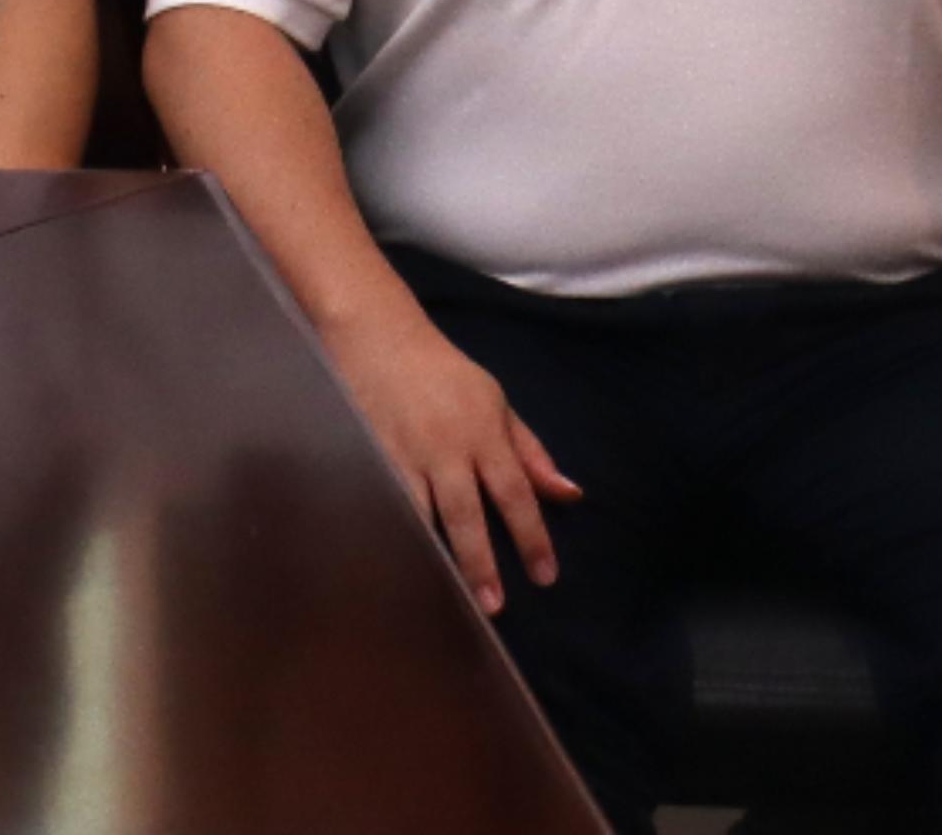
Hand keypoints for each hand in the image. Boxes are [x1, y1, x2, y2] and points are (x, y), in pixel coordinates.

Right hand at [322, 305, 578, 613]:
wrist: (378, 335)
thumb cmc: (445, 373)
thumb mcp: (497, 402)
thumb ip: (530, 451)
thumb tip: (569, 493)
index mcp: (484, 433)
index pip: (515, 493)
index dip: (532, 536)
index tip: (546, 577)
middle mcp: (448, 448)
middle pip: (468, 513)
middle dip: (482, 561)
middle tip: (494, 607)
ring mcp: (406, 453)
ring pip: (425, 513)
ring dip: (439, 555)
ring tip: (449, 596)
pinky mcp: (372, 454)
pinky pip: (390, 501)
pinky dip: (400, 531)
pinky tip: (403, 562)